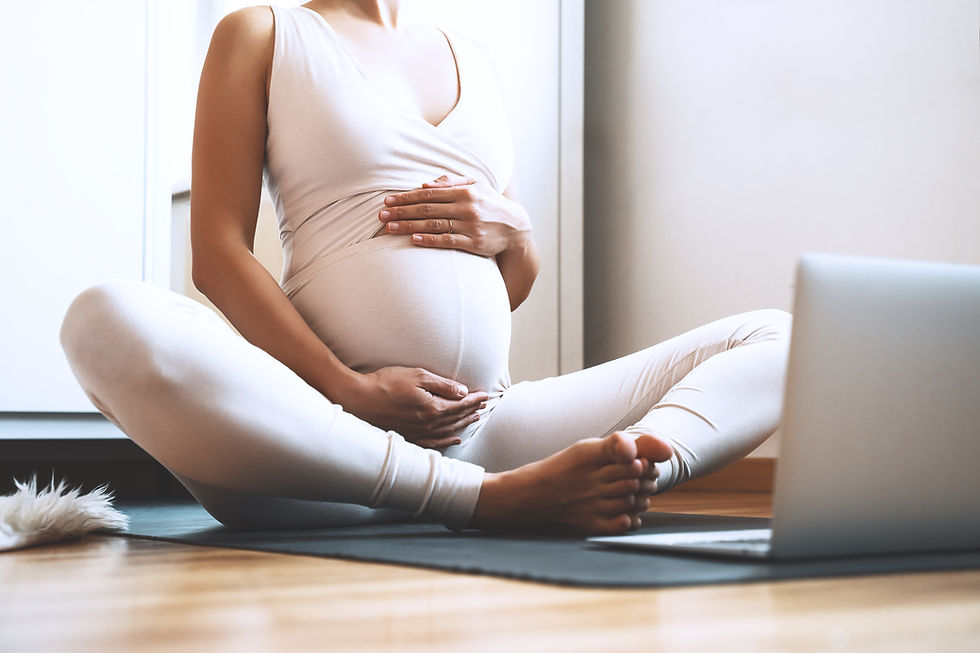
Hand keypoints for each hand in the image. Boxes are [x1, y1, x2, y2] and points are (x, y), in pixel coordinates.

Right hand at [337, 366, 488, 448]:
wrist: (358, 399)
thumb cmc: (386, 383)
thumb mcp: (417, 376)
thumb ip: (442, 385)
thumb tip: (463, 392)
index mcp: (433, 408)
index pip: (461, 404)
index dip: (475, 399)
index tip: (486, 395)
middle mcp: (428, 425)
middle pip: (457, 418)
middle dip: (472, 410)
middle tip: (484, 405)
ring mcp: (418, 434)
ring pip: (448, 431)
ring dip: (463, 424)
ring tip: (475, 418)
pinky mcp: (408, 438)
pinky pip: (434, 443)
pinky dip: (447, 441)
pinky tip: (455, 439)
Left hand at [378, 175, 531, 256]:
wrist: (517, 227)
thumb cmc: (491, 205)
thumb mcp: (476, 186)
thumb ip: (451, 183)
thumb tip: (424, 184)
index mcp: (464, 191)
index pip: (429, 193)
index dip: (406, 197)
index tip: (388, 201)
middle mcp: (466, 206)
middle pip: (427, 208)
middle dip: (401, 211)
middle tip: (381, 215)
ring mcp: (469, 225)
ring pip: (433, 224)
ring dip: (408, 225)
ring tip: (389, 228)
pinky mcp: (473, 243)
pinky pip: (447, 241)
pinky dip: (429, 240)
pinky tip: (413, 239)